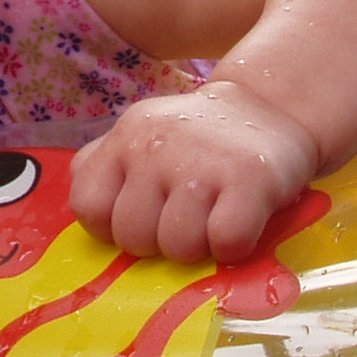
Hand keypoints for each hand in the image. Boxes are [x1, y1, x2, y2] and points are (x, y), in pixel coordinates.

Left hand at [66, 82, 318, 265]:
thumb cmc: (196, 141)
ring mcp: (202, 162)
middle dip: (158, 244)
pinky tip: (240, 226)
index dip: (111, 228)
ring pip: (178, 246)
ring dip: (198, 249)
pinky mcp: (249, 178)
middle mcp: (154, 146)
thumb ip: (104, 169)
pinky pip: (226, 241)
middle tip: (185, 221)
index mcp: (123, 139)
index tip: (142, 219)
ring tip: (212, 222)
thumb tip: (88, 215)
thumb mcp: (140, 136)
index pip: (88, 206)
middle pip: (133, 237)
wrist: (268, 107)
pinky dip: (234, 247)